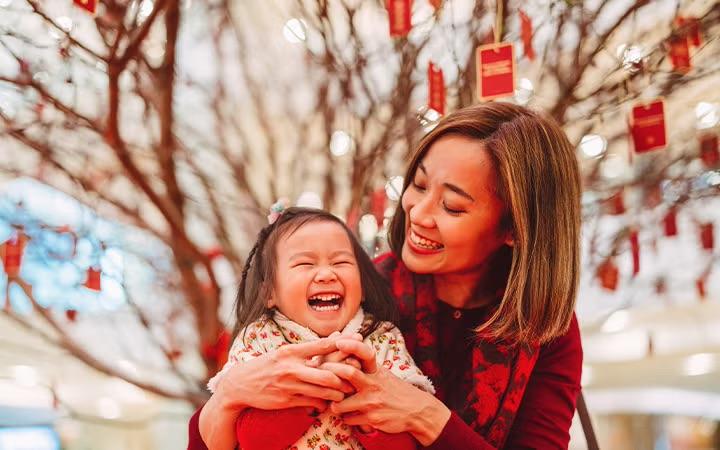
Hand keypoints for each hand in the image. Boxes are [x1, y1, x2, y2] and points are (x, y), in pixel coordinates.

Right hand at [217, 335, 355, 410]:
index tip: (358, 343)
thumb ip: (309, 348)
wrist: (241, 384)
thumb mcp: (284, 352)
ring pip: (322, 390)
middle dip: (344, 376)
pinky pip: (312, 402)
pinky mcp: (286, 400)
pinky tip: (329, 403)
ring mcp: (289, 385)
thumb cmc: (267, 365)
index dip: (342, 344)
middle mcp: (290, 367)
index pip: (322, 345)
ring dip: (337, 392)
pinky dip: (323, 403)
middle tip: (356, 376)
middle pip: (326, 372)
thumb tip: (336, 337)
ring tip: (346, 392)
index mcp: (291, 351)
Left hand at [323, 339, 451, 445]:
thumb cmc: (392, 388)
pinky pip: (348, 419)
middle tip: (320, 374)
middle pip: (349, 373)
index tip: (338, 341)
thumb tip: (341, 341)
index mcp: (376, 370)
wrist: (416, 410)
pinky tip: (347, 414)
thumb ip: (363, 362)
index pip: (365, 352)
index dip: (351, 345)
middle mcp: (374, 383)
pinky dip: (344, 417)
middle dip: (330, 373)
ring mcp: (372, 402)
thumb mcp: (381, 372)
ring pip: (341, 403)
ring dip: (333, 404)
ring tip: (333, 402)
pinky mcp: (372, 419)